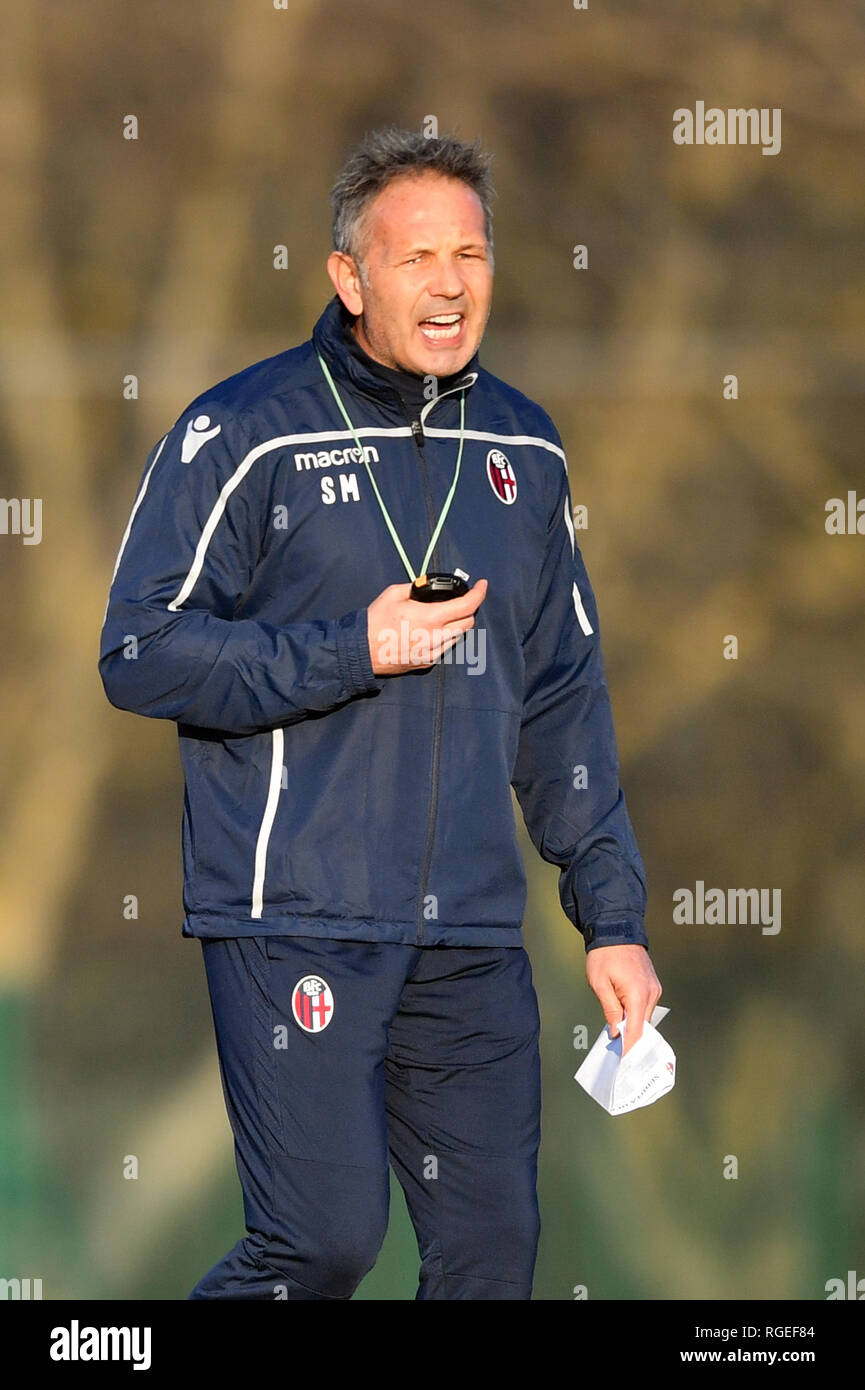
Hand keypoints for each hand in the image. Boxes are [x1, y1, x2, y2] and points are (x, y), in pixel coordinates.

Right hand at [367, 578, 487, 674]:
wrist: (361, 652)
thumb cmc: (375, 621)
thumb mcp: (394, 594)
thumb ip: (416, 587)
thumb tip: (427, 586)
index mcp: (430, 617)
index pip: (467, 605)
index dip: (479, 593)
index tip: (482, 585)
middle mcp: (436, 637)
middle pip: (469, 622)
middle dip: (469, 608)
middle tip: (461, 599)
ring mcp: (433, 652)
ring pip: (459, 636)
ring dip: (457, 623)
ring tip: (444, 614)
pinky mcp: (427, 662)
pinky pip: (445, 647)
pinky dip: (445, 636)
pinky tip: (431, 630)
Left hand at [585, 943, 661, 1056]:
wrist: (617, 929)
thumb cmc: (605, 954)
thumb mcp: (599, 984)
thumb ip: (609, 1010)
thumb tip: (616, 1032)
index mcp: (638, 995)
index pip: (636, 1030)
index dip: (631, 1048)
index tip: (627, 1063)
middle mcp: (651, 993)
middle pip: (642, 1025)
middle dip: (630, 1037)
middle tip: (617, 1051)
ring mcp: (655, 988)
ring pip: (644, 1016)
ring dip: (631, 1023)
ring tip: (616, 1031)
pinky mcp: (653, 984)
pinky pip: (645, 1005)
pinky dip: (635, 1012)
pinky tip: (623, 1015)